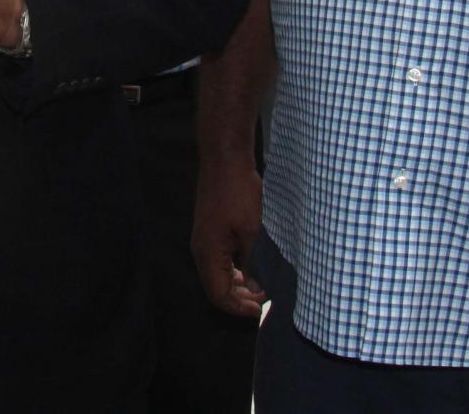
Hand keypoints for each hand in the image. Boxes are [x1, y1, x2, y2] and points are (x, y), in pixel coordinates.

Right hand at [192, 160, 266, 316]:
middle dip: (241, 298)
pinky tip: (255, 264)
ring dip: (240, 283)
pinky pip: (221, 258)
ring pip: (219, 273)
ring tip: (264, 285)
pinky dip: (238, 267)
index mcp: (208, 253)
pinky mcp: (211, 228)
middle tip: (266, 300)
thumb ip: (254, 262)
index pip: (218, 295)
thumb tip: (258, 289)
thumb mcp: (253, 230)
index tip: (262, 311)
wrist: (225, 156)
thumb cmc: (238, 191)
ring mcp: (205, 238)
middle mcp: (201, 249)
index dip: (239, 308)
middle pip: (216, 287)